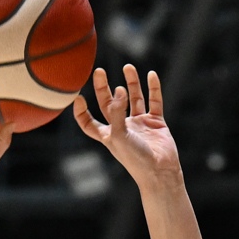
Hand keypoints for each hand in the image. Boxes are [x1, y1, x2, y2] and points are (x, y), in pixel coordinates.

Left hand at [72, 65, 180, 186]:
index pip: (88, 122)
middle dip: (104, 88)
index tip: (78, 97)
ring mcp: (139, 124)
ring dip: (131, 83)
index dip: (81, 112)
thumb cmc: (135, 159)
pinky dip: (154, 89)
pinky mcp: (156, 122)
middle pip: (109, 104)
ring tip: (128, 66)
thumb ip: (116, 112)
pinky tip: (151, 75)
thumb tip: (118, 90)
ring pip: (133, 99)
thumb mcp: (119, 136)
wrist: (160, 172)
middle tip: (99, 71)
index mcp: (108, 134)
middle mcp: (122, 127)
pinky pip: (154, 101)